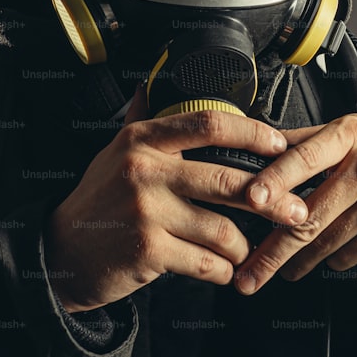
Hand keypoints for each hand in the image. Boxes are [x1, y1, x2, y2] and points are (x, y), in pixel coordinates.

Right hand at [44, 87, 310, 311]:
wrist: (60, 252)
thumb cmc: (98, 199)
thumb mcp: (114, 152)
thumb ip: (138, 120)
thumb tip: (147, 86)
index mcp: (143, 140)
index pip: (210, 124)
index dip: (253, 134)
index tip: (280, 145)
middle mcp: (145, 171)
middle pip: (229, 182)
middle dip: (272, 201)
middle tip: (296, 211)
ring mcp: (147, 212)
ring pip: (223, 229)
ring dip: (243, 246)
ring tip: (246, 250)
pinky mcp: (148, 251)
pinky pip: (206, 262)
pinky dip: (222, 270)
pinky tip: (223, 269)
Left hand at [233, 114, 356, 294]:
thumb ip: (311, 139)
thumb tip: (263, 145)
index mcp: (351, 135)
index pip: (304, 157)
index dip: (275, 179)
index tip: (249, 199)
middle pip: (308, 217)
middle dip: (272, 252)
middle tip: (248, 274)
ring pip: (325, 243)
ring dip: (298, 262)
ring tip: (282, 270)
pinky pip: (350, 254)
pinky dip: (336, 257)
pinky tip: (335, 250)